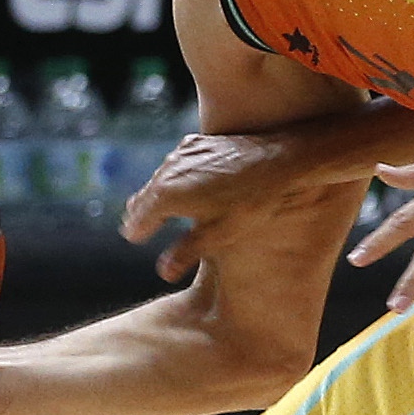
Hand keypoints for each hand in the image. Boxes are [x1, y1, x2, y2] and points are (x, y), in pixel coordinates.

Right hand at [123, 125, 351, 281]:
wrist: (279, 158)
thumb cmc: (252, 201)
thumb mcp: (220, 233)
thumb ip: (188, 251)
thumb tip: (163, 272)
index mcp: (168, 195)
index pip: (138, 219)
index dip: (136, 232)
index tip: (134, 239)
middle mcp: (168, 171)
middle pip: (143, 197)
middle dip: (141, 213)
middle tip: (138, 228)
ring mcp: (181, 154)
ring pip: (158, 179)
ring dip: (157, 194)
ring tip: (159, 209)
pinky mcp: (196, 143)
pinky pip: (175, 164)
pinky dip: (174, 178)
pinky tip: (184, 185)